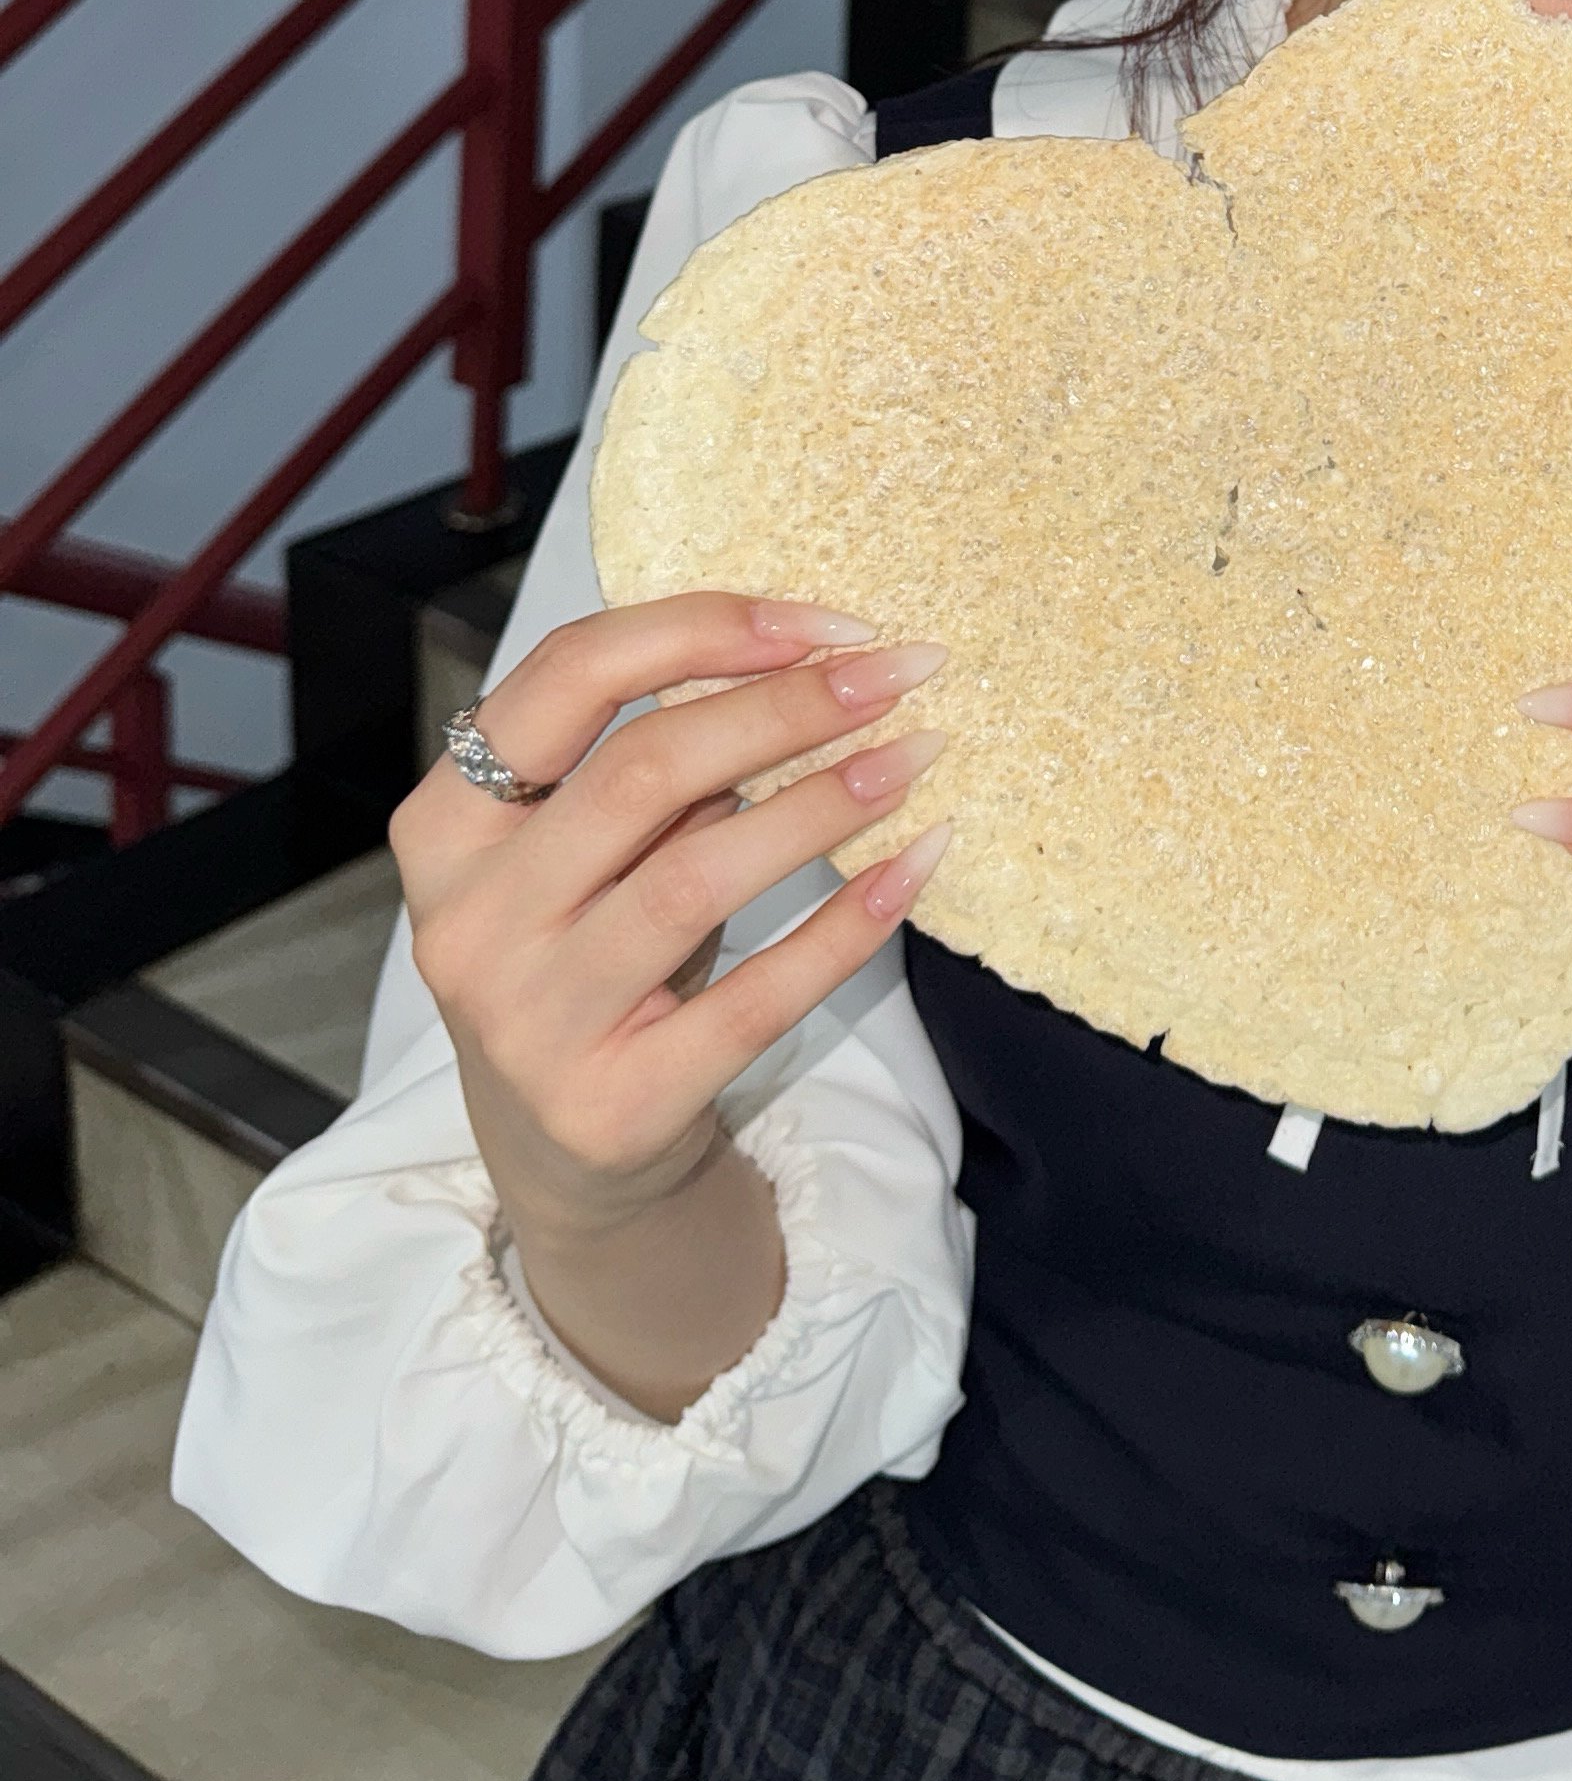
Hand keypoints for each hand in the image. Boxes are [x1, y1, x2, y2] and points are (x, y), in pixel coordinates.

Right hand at [396, 596, 948, 1406]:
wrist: (568, 1157)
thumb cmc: (589, 961)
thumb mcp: (580, 857)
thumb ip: (648, 768)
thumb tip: (807, 662)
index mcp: (446, 827)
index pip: (569, 675)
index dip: (702, 629)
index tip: (823, 623)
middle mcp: (471, 921)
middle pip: (644, 771)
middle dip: (788, 707)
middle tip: (899, 674)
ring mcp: (533, 1021)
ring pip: (699, 875)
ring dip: (826, 802)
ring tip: (916, 755)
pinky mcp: (614, 1105)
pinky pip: (756, 998)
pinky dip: (846, 925)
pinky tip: (912, 867)